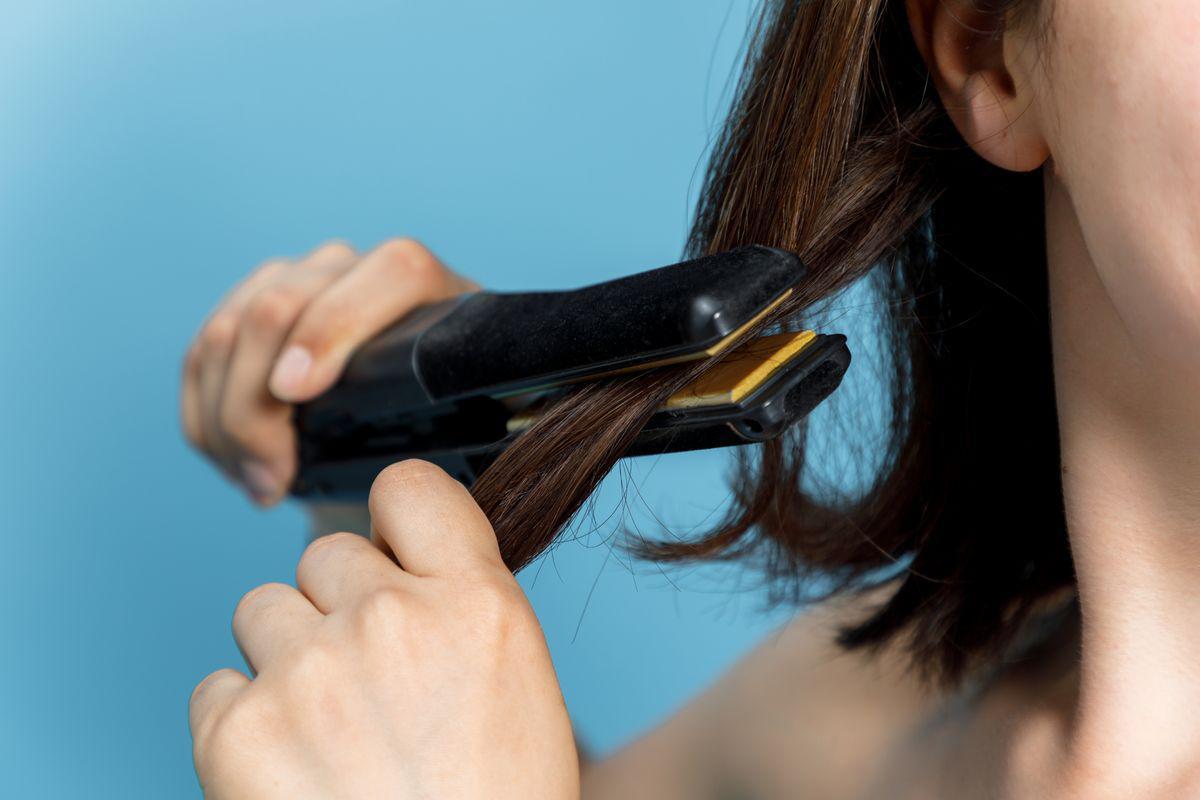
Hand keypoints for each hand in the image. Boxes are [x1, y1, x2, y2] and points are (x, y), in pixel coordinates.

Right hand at [181, 238, 477, 504]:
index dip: (331, 328)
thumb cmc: (449, 428)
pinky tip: (238, 463)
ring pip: (227, 333)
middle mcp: (354, 268)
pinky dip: (206, 420)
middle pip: (280, 305)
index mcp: (428, 287)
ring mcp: (293, 281)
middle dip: (257, 402)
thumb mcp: (474, 427)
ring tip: (262, 482)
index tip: (296, 393)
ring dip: (227, 421)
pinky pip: (200, 357)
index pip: (387, 273)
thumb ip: (478, 420)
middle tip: (273, 476)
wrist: (408, 419)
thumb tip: (452, 451)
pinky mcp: (244, 308)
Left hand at [189, 460, 579, 797]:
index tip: (390, 552)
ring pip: (261, 610)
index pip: (408, 488)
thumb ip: (459, 604)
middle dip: (336, 605)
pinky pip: (215, 687)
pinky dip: (239, 724)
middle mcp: (391, 619)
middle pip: (324, 553)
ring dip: (284, 658)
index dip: (393, 521)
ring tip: (324, 733)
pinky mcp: (237, 730)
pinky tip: (288, 772)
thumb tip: (398, 564)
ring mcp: (309, 670)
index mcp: (477, 603)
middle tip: (363, 681)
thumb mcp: (516, 684)